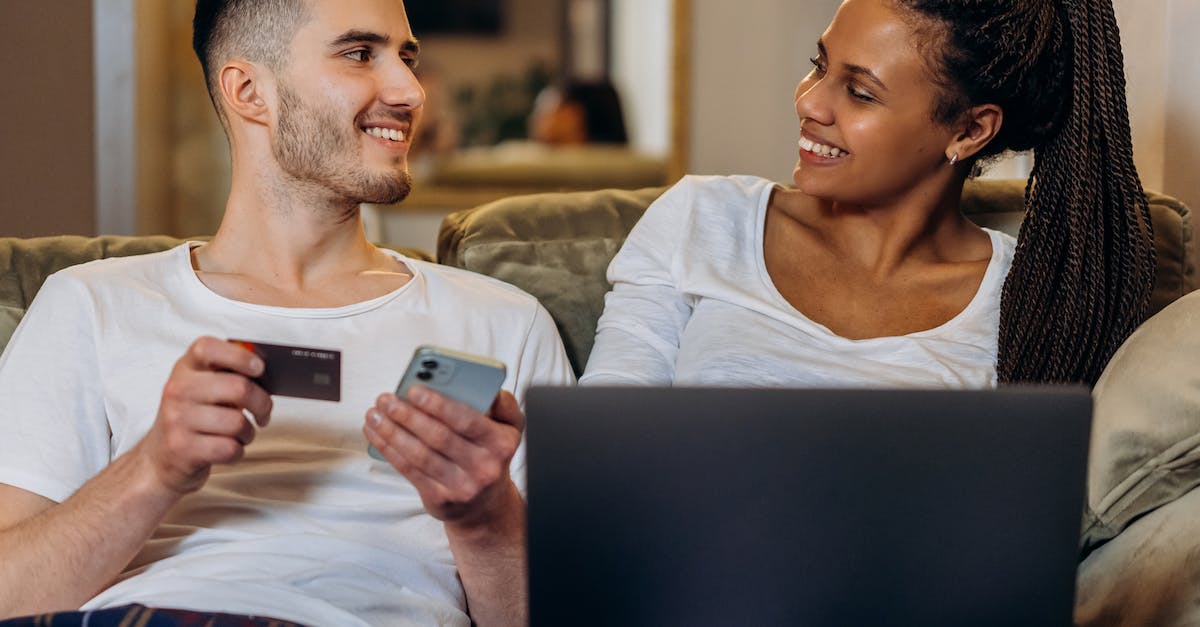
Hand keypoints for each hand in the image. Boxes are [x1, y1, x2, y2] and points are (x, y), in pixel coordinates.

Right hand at [135, 336, 272, 494]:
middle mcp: (177, 389)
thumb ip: (230, 374)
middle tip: (263, 411)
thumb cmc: (195, 418)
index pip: (208, 348)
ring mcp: (177, 419)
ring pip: (237, 422)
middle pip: (238, 388)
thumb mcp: (205, 388)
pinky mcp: (182, 448)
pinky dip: (238, 451)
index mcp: (186, 368)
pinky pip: (230, 448)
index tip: (259, 369)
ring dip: (248, 432)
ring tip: (240, 433)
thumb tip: (264, 372)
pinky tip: (228, 448)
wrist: (160, 458)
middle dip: (262, 403)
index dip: (240, 356)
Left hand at [364, 386, 523, 527]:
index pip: (467, 420)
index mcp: (501, 443)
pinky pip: (409, 470)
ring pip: (419, 454)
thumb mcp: (510, 428)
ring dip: (391, 431)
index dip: (438, 405)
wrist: (486, 505)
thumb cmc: (491, 454)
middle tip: (385, 399)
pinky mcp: (440, 499)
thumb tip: (489, 390)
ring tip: (374, 414)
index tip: (413, 390)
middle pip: (438, 437)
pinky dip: (389, 450)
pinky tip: (376, 434)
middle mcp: (484, 466)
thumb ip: (504, 405)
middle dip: (407, 415)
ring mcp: (462, 486)